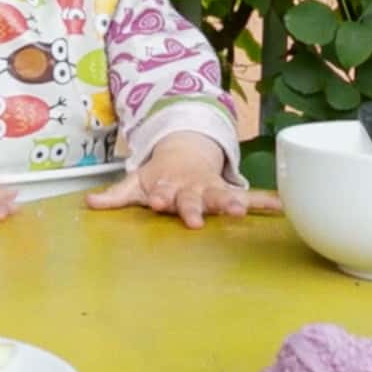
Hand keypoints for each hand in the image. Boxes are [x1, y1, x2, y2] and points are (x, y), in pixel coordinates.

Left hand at [86, 133, 279, 228]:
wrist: (185, 153)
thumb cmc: (160, 176)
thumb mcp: (136, 183)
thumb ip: (115, 195)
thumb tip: (89, 202)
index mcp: (169, 186)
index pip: (165, 192)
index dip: (162, 196)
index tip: (160, 202)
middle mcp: (192, 188)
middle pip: (193, 198)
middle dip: (194, 207)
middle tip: (195, 219)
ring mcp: (211, 189)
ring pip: (222, 196)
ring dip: (232, 202)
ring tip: (241, 209)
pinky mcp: (228, 193)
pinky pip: (252, 198)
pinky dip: (267, 201)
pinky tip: (281, 206)